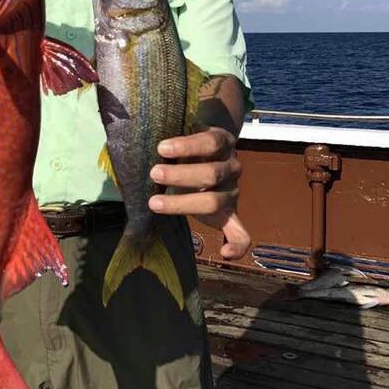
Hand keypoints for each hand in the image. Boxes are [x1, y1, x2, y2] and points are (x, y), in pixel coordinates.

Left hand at [147, 127, 250, 259]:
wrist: (212, 156)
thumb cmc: (190, 146)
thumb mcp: (186, 135)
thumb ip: (174, 138)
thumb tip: (146, 140)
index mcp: (223, 143)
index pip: (211, 142)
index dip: (187, 145)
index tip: (161, 148)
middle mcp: (232, 168)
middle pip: (211, 174)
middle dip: (180, 175)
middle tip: (154, 174)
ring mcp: (232, 193)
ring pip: (214, 201)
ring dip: (182, 203)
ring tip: (153, 202)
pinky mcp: (230, 215)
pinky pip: (241, 234)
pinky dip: (237, 246)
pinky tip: (224, 254)